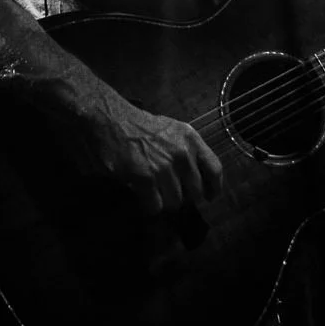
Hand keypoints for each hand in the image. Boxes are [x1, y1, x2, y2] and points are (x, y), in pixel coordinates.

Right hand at [71, 88, 223, 217]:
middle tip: (169, 194)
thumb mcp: (172, 130)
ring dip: (164, 203)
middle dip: (182, 197)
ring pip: (175, 202)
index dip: (213, 188)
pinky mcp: (145, 178)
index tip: (209, 197)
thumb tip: (196, 181)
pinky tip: (142, 197)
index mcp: (191, 139)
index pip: (214, 170)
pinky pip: (155, 206)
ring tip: (153, 193)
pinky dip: (148, 206)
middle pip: (195, 192)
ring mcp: (163, 166)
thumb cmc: (139, 126)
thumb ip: (187, 151)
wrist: (110, 119)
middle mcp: (182, 153)